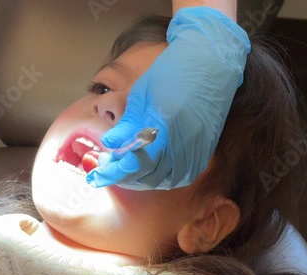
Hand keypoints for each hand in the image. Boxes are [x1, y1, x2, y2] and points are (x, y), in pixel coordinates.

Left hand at [86, 7, 250, 189]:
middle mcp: (183, 146)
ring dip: (140, 179)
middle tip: (106, 166)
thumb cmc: (172, 72)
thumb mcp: (142, 96)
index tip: (95, 175)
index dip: (112, 172)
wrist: (211, 62)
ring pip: (163, 180)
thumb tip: (108, 145)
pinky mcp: (205, 152)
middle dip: (123, 176)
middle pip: (147, 177)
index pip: (134, 165)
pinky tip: (148, 169)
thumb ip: (126, 125)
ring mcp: (197, 152)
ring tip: (123, 167)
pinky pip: (180, 176)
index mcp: (165, 131)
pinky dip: (160, 177)